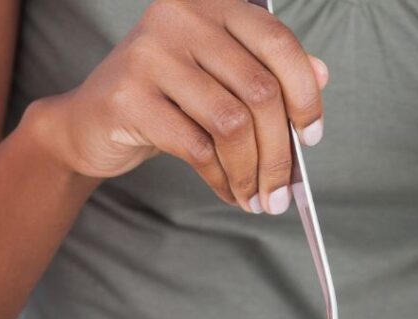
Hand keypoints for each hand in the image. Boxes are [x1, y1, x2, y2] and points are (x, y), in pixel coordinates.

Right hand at [33, 0, 327, 213]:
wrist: (94, 123)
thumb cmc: (169, 101)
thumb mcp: (221, 79)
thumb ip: (267, 71)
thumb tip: (322, 75)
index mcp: (212, 5)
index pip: (278, 43)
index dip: (305, 95)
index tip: (311, 138)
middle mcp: (181, 18)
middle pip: (260, 92)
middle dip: (280, 155)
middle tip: (282, 194)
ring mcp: (151, 54)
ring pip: (232, 124)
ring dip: (253, 173)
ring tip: (257, 200)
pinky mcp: (130, 97)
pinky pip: (199, 149)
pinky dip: (223, 180)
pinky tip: (230, 192)